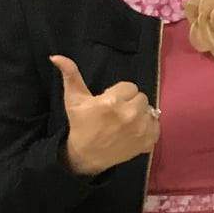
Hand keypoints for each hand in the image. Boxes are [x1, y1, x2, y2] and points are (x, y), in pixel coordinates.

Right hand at [51, 54, 158, 176]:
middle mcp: (129, 114)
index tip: (110, 103)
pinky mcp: (148, 141)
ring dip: (140, 114)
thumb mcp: (74, 100)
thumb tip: (57, 56)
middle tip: (117, 113)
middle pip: (141, 97)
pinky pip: (156, 125)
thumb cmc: (81, 125)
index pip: (129, 87)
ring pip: (150, 110)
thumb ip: (71, 76)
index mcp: (111, 102)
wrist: (87, 155)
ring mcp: (141, 129)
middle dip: (130, 103)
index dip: (120, 94)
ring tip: (125, 122)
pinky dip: (148, 127)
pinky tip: (134, 131)